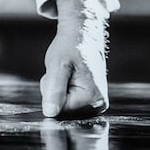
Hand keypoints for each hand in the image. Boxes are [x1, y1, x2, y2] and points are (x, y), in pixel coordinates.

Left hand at [40, 0, 108, 117]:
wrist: (81, 36)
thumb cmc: (70, 47)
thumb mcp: (58, 65)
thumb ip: (54, 90)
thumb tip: (50, 113)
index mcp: (93, 98)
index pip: (61, 109)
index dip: (52, 92)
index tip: (59, 74)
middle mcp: (98, 105)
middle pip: (63, 110)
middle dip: (55, 92)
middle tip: (62, 73)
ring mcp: (95, 104)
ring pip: (64, 106)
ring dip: (58, 90)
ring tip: (66, 74)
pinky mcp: (90, 100)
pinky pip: (68, 101)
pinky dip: (63, 90)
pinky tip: (69, 78)